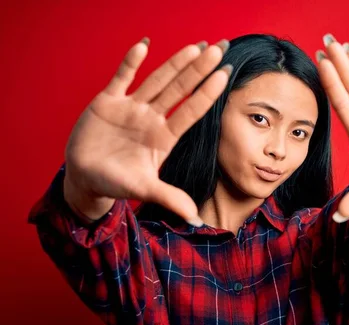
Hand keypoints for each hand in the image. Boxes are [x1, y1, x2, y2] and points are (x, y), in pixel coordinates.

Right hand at [64, 37, 230, 225]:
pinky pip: (121, 77)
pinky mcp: (107, 102)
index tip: (225, 75)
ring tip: (196, 46)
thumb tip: (196, 218)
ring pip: (157, 80)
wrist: (86, 177)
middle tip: (220, 49)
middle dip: (198, 70)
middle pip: (179, 90)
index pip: (190, 112)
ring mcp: (131, 108)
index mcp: (163, 137)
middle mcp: (152, 118)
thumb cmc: (117, 183)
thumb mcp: (144, 189)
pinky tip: (144, 45)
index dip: (206, 94)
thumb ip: (170, 198)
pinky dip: (130, 62)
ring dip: (174, 63)